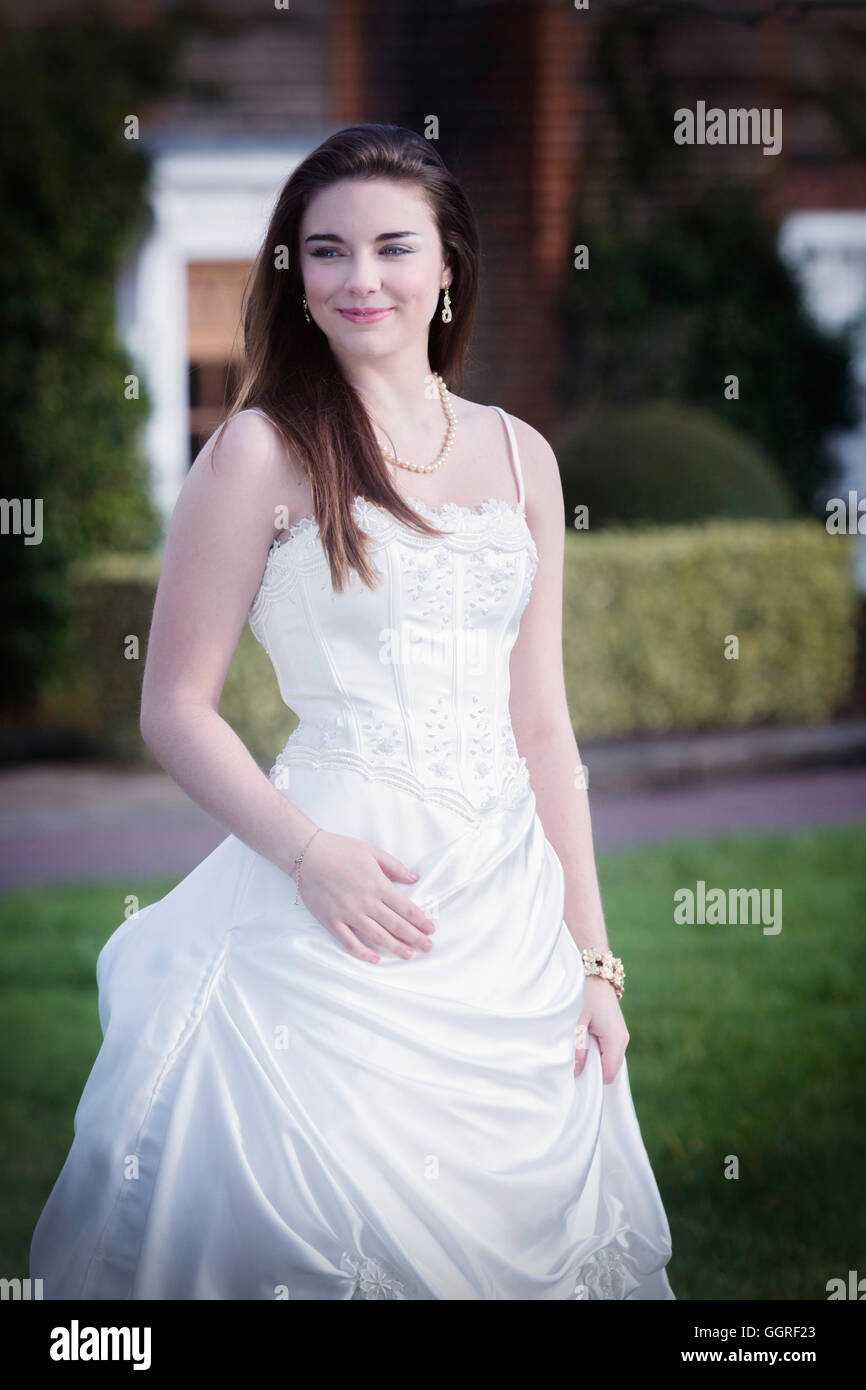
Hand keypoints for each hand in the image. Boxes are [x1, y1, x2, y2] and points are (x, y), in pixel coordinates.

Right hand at [296, 829, 436, 963]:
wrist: (307, 854)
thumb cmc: (340, 849)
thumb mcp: (373, 851)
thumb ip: (395, 866)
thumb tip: (414, 877)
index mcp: (378, 885)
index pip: (406, 908)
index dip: (420, 921)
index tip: (431, 929)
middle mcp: (367, 903)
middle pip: (396, 925)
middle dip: (415, 938)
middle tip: (428, 948)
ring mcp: (349, 914)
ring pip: (377, 936)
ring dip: (395, 947)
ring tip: (408, 955)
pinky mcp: (332, 921)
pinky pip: (349, 942)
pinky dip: (363, 953)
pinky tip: (375, 959)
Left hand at [574, 975, 628, 1083]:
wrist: (594, 968)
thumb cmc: (584, 992)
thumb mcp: (576, 1020)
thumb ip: (577, 1047)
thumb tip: (576, 1072)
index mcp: (616, 1040)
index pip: (608, 1075)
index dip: (592, 1080)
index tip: (573, 1076)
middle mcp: (622, 1039)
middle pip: (609, 1069)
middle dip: (591, 1071)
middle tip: (571, 1064)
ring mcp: (619, 1034)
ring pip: (607, 1059)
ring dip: (592, 1060)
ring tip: (574, 1051)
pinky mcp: (614, 1028)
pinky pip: (606, 1049)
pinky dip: (594, 1050)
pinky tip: (580, 1042)